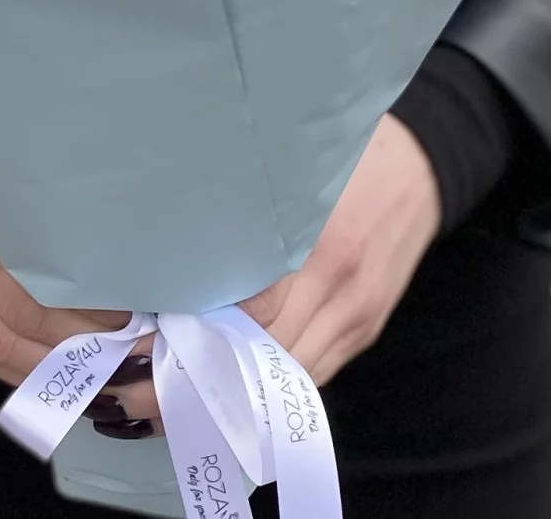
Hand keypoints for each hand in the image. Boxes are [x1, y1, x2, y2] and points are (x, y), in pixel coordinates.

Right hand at [0, 78, 128, 385]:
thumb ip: (26, 170)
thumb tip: (104, 217)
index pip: (18, 282)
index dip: (77, 306)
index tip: (131, 307)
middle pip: (7, 325)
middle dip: (75, 347)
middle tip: (134, 348)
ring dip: (50, 369)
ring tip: (108, 370)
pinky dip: (17, 363)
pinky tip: (58, 367)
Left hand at [106, 115, 440, 428]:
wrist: (424, 161)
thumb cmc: (341, 149)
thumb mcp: (290, 162)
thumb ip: (238, 206)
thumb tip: (166, 247)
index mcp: (317, 240)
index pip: (246, 312)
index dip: (186, 335)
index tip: (131, 345)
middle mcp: (338, 286)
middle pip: (259, 356)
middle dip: (192, 379)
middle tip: (125, 387)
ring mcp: (354, 314)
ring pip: (282, 377)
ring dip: (222, 396)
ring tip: (158, 400)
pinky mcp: (363, 329)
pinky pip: (308, 373)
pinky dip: (262, 389)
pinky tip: (218, 392)